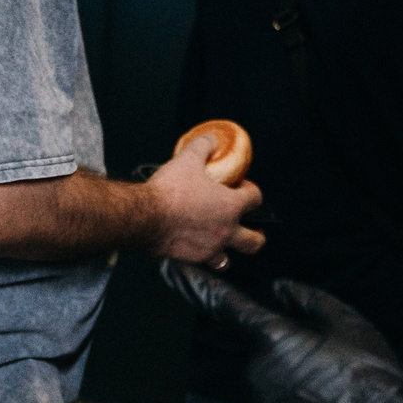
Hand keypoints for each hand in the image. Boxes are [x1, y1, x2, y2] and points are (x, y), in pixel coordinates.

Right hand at [143, 141, 266, 264]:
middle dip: (257, 234)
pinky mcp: (191, 259)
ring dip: (229, 251)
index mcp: (230, 207)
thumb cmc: (169, 191)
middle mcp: (225, 231)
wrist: (144, 217)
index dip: (252, 192)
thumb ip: (203, 146)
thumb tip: (211, 139)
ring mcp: (210, 248)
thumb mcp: (188, 160)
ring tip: (223, 242)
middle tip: (251, 227)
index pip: (256, 200)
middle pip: (255, 240)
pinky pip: (204, 262)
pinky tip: (196, 247)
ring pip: (229, 258)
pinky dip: (205, 257)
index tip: (242, 187)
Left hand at [160, 265, 402, 402]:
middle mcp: (256, 377)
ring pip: (269, 399)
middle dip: (286, 366)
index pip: (222, 305)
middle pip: (260, 363)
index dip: (191, 285)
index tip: (162, 268)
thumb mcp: (347, 323)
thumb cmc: (374, 378)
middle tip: (330, 379)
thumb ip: (305, 301)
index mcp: (273, 340)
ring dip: (293, 401)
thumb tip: (279, 289)